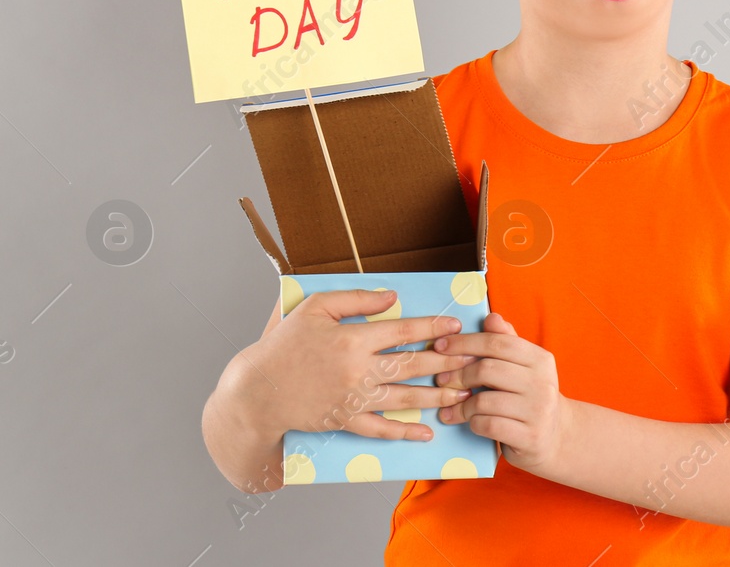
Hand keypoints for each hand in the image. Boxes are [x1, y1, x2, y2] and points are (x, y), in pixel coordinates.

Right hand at [236, 288, 476, 442]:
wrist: (258, 391)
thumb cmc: (284, 345)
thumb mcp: (315, 308)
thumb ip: (356, 300)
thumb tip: (392, 296)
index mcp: (353, 339)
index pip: (403, 331)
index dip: (432, 328)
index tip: (454, 326)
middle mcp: (358, 370)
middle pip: (412, 366)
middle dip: (446, 363)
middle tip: (471, 361)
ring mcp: (353, 399)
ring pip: (404, 398)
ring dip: (436, 397)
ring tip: (462, 394)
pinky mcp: (345, 421)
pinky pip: (381, 429)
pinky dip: (404, 432)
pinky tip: (425, 432)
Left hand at [431, 312, 572, 475]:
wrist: (557, 436)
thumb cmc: (531, 397)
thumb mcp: (524, 368)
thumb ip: (507, 343)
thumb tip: (491, 317)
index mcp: (540, 359)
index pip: (498, 342)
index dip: (465, 342)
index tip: (440, 346)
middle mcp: (542, 382)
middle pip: (488, 369)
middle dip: (459, 375)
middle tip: (442, 380)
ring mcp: (538, 411)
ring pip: (484, 400)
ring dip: (462, 405)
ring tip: (453, 408)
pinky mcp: (529, 437)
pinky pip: (487, 425)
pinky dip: (472, 423)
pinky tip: (470, 422)